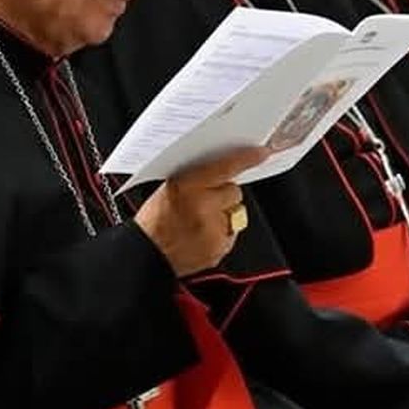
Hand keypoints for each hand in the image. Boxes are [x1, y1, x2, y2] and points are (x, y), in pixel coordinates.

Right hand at [135, 148, 266, 275]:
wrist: (146, 255)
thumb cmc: (154, 222)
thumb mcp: (168, 188)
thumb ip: (197, 178)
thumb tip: (223, 169)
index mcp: (186, 187)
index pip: (224, 167)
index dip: (245, 159)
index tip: (261, 153)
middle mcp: (202, 207)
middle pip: (234, 192)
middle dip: (224, 195)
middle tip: (204, 203)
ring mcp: (213, 230)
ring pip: (236, 213)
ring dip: (224, 215)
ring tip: (201, 222)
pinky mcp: (219, 248)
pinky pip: (232, 233)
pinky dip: (221, 234)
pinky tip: (202, 236)